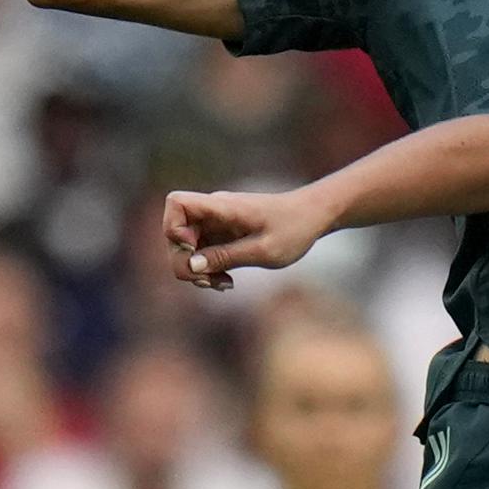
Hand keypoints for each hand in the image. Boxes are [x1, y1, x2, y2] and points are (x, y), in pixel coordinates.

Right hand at [162, 188, 335, 291]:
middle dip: (185, 262)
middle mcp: (214, 212)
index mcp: (223, 207)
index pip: (176, 203)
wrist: (314, 217)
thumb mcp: (263, 249)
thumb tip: (190, 264)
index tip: (193, 248)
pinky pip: (201, 253)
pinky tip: (226, 281)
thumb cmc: (295, 228)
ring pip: (186, 247)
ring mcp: (216, 223)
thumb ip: (226, 256)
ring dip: (197, 270)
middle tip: (210, 281)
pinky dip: (208, 269)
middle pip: (174, 234)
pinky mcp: (222, 235)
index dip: (173, 228)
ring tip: (223, 284)